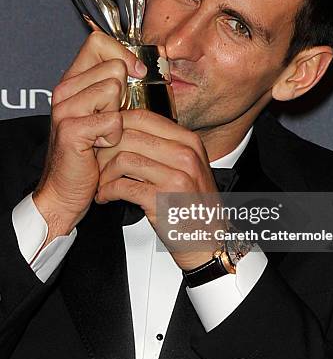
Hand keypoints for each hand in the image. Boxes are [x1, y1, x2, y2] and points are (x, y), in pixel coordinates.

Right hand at [34, 32, 145, 246]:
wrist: (68, 188)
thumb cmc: (91, 152)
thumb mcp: (104, 112)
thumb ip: (115, 87)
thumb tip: (141, 67)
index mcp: (74, 81)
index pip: (98, 42)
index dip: (122, 53)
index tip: (136, 73)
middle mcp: (65, 90)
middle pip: (114, 67)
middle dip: (124, 94)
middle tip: (110, 119)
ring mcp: (65, 109)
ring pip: (114, 89)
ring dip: (120, 116)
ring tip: (105, 134)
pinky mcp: (71, 129)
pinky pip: (112, 119)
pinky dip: (114, 136)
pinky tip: (101, 147)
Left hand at [96, 109, 224, 269]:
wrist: (209, 241)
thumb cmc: (193, 205)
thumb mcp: (188, 167)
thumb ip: (165, 146)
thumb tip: (128, 130)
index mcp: (189, 142)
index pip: (143, 117)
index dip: (115, 125)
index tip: (104, 138)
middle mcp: (185, 155)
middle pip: (129, 136)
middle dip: (105, 149)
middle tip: (96, 162)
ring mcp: (176, 177)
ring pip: (123, 159)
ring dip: (105, 172)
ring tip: (101, 182)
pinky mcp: (163, 201)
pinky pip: (123, 186)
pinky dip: (108, 191)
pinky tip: (106, 197)